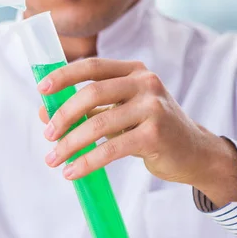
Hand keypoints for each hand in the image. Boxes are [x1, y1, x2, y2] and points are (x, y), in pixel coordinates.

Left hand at [37, 58, 236, 207]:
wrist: (195, 153)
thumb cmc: (150, 129)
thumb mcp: (118, 113)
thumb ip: (85, 110)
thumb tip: (43, 113)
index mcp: (133, 71)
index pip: (92, 66)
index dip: (63, 75)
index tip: (41, 89)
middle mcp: (145, 83)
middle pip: (92, 93)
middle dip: (64, 115)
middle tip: (48, 135)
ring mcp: (153, 107)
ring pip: (99, 123)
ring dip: (71, 143)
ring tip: (54, 158)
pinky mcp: (156, 134)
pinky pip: (111, 148)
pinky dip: (88, 161)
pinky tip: (73, 171)